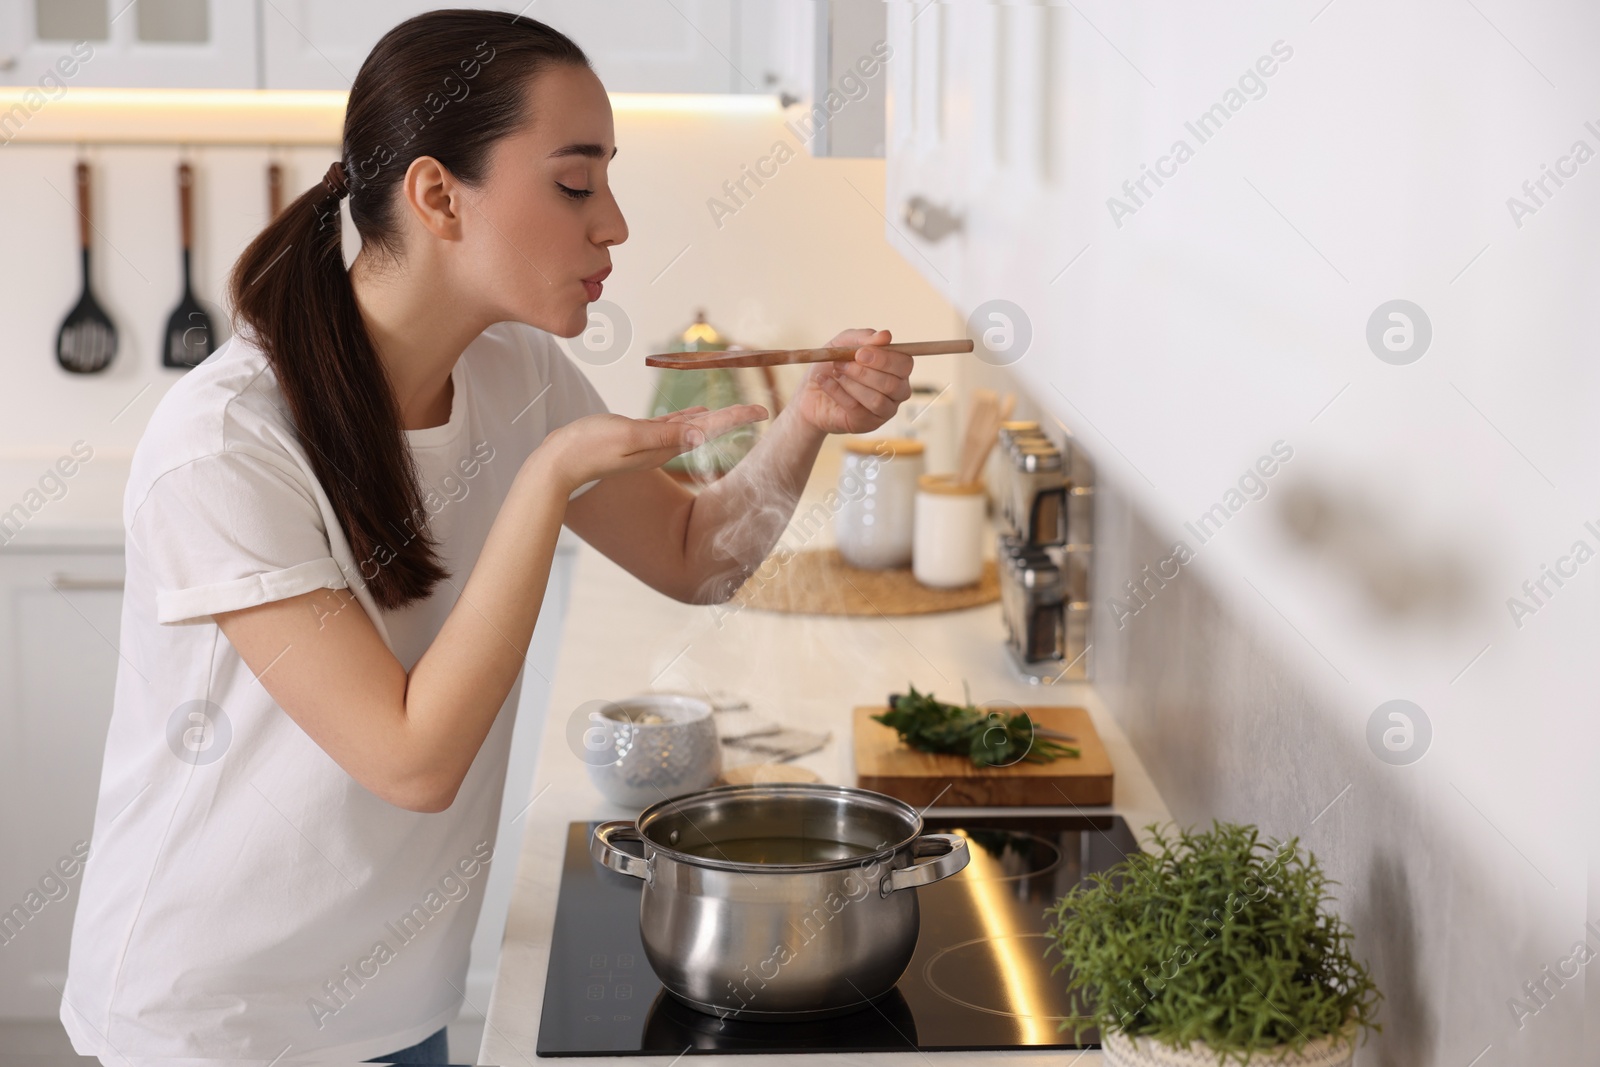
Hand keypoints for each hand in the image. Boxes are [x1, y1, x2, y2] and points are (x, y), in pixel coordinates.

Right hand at [533, 403, 768, 493]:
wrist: (559, 464)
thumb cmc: (588, 446)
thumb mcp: (627, 434)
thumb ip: (663, 434)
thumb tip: (699, 434)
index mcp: (664, 447)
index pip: (708, 430)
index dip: (736, 418)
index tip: (762, 412)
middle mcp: (663, 448)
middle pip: (706, 429)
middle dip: (733, 419)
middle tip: (760, 411)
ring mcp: (651, 445)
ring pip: (692, 427)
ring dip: (715, 419)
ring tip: (738, 413)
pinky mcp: (637, 437)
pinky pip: (672, 426)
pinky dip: (689, 418)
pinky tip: (698, 412)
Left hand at [791, 328, 914, 434]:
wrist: (810, 392)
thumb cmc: (832, 366)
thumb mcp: (843, 344)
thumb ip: (864, 337)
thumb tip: (885, 336)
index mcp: (897, 369)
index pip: (905, 364)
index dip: (884, 359)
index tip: (860, 353)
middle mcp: (897, 391)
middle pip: (892, 384)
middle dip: (863, 372)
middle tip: (840, 364)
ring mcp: (884, 410)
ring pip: (876, 400)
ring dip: (851, 383)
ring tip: (835, 373)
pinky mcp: (867, 424)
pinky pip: (857, 410)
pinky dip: (838, 393)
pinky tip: (826, 382)